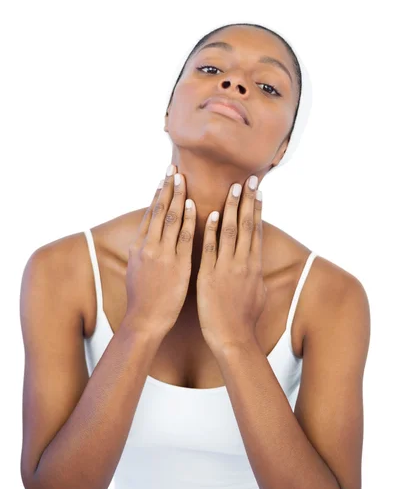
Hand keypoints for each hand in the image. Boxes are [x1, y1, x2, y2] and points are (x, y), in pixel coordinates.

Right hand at [124, 164, 195, 337]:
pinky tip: (193, 204)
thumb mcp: (136, 271)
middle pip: (159, 210)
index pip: (150, 215)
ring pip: (170, 219)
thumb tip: (145, 240)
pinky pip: (184, 237)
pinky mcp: (176, 264)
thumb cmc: (143, 300)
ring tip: (182, 177)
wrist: (145, 320)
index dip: (157, 195)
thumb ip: (142, 253)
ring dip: (177, 196)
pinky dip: (188, 220)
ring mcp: (162, 254)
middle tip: (173, 167)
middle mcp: (148, 246)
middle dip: (166, 187)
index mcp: (139, 247)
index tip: (163, 178)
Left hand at [196, 175, 265, 352]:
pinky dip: (210, 231)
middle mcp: (243, 263)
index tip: (258, 192)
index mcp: (254, 266)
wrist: (233, 338)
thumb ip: (256, 276)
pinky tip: (209, 214)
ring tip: (232, 188)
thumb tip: (258, 266)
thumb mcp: (258, 294)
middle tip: (248, 179)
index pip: (255, 231)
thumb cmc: (244, 320)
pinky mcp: (210, 276)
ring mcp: (227, 268)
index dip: (256, 210)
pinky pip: (210, 249)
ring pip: (229, 232)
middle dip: (247, 201)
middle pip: (245, 225)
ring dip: (230, 208)